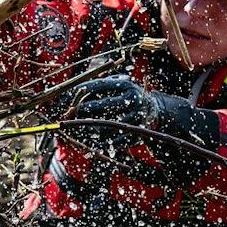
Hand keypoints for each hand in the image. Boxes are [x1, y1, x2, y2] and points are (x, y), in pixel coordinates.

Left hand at [68, 75, 205, 143]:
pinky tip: (91, 141)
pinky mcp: (137, 132)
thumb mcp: (120, 84)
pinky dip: (101, 142)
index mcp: (126, 85)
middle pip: (102, 105)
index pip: (99, 86)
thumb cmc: (129, 96)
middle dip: (83, 110)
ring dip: (89, 127)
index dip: (82, 92)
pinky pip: (115, 140)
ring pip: (106, 124)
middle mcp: (132, 99)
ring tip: (78, 127)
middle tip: (71, 113)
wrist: (156, 111)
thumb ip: (101, 84)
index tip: (69, 96)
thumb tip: (75, 91)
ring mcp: (135, 116)